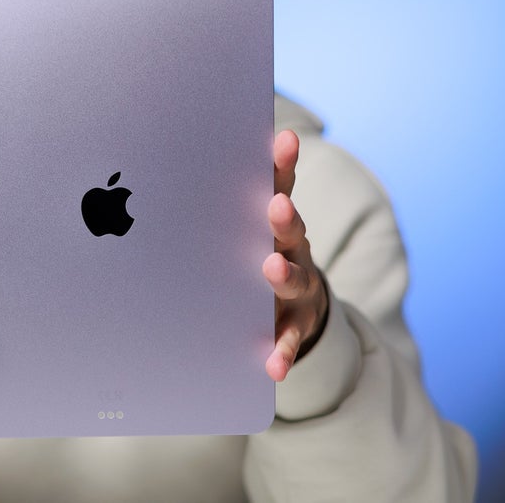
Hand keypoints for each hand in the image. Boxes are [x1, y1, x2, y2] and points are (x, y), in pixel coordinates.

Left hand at [263, 130, 330, 381]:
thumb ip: (240, 196)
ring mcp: (299, 288)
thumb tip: (205, 142)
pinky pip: (289, 338)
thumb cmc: (260, 253)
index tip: (284, 140)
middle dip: (283, 217)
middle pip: (291, 230)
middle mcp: (293, 251)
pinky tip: (273, 365)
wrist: (297, 307)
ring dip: (283, 275)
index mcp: (278, 223)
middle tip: (274, 205)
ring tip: (270, 271)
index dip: (283, 164)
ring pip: (293, 280)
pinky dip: (282, 351)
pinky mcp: (296, 325)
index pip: (282, 186)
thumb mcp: (254, 227)